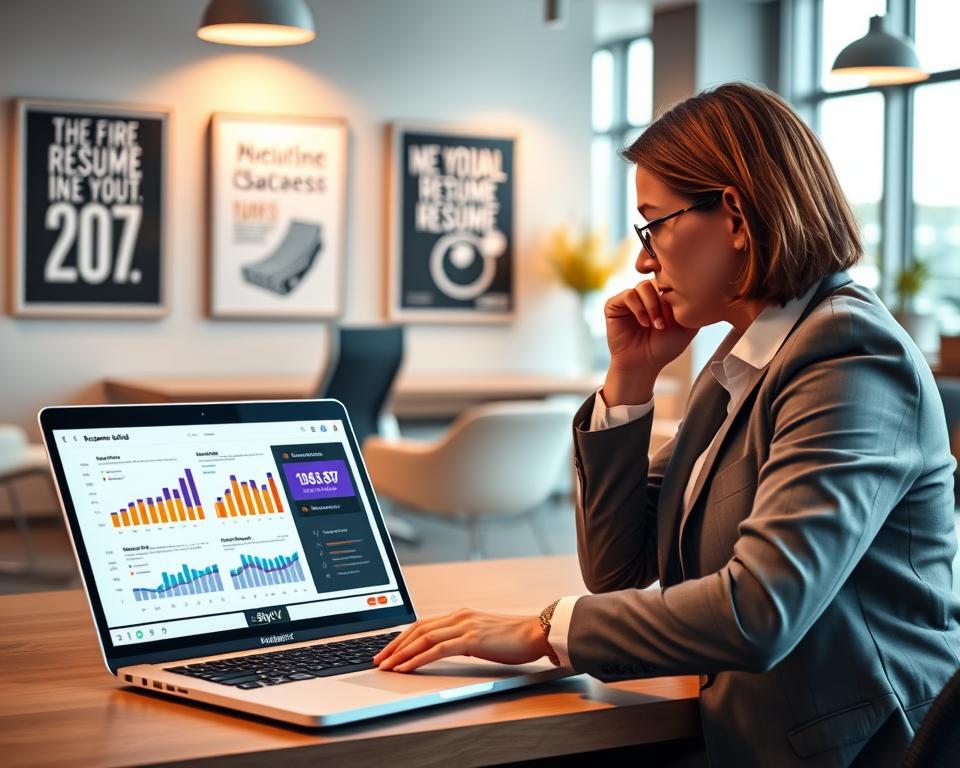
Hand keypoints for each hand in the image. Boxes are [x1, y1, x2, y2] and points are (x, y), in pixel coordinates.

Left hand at [373, 608, 550, 672]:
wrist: (536, 633)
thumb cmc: (514, 638)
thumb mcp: (483, 636)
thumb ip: (465, 639)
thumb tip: (448, 649)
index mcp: (461, 615)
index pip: (423, 624)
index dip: (402, 637)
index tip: (388, 649)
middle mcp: (459, 616)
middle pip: (417, 628)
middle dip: (395, 645)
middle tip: (379, 658)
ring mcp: (464, 626)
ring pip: (423, 638)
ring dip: (401, 653)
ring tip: (387, 665)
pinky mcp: (471, 639)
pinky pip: (437, 650)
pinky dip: (418, 658)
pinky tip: (406, 668)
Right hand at [604, 280, 697, 372]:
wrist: (643, 364)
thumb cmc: (664, 348)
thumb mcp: (686, 326)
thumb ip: (693, 306)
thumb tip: (699, 287)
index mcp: (660, 296)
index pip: (669, 280)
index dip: (675, 295)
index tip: (677, 318)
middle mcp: (644, 295)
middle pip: (656, 280)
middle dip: (664, 302)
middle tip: (666, 322)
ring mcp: (629, 299)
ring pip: (643, 286)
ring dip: (652, 306)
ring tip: (656, 325)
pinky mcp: (614, 305)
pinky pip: (628, 295)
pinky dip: (639, 309)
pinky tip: (644, 323)